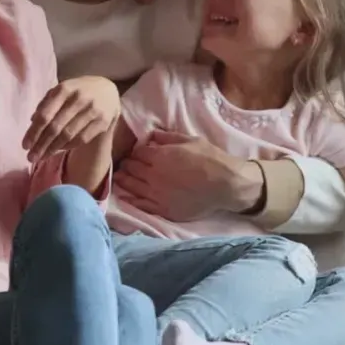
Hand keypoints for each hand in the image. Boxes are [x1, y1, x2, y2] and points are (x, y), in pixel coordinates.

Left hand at [23, 76, 120, 161]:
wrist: (108, 90)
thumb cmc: (77, 91)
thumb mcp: (61, 90)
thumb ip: (46, 104)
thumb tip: (32, 122)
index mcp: (64, 89)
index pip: (45, 115)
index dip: (34, 132)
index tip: (25, 146)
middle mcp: (79, 98)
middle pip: (55, 127)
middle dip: (41, 145)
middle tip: (31, 157)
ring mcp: (92, 110)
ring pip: (68, 135)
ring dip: (52, 149)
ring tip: (42, 157)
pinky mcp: (103, 121)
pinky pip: (81, 139)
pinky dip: (68, 146)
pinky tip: (59, 150)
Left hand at [114, 130, 261, 221]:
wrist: (226, 185)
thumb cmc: (211, 159)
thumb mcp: (190, 140)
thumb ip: (168, 137)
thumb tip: (152, 134)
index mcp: (159, 157)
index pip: (138, 153)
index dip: (136, 152)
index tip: (135, 153)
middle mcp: (153, 175)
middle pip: (132, 169)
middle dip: (127, 165)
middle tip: (123, 164)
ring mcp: (156, 194)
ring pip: (131, 187)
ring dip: (123, 180)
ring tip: (118, 178)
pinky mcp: (163, 209)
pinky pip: (141, 205)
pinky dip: (131, 199)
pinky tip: (126, 196)